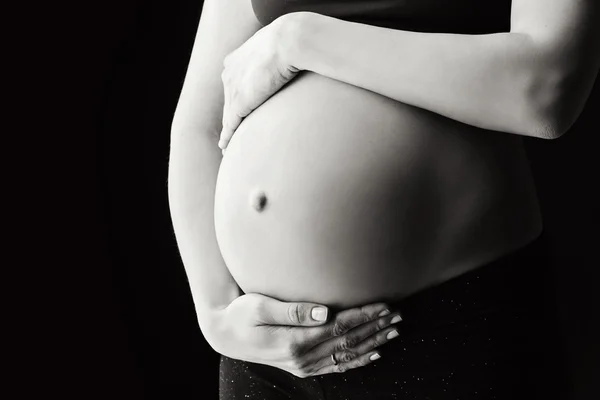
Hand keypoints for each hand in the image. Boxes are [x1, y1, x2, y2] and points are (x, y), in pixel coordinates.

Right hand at [207, 293, 402, 377]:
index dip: (364, 315)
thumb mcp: (260, 306)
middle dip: (375, 327)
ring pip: (347, 355)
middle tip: (398, 315)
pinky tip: (373, 354)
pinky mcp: (303, 367)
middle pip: (348, 342)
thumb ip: (293, 310)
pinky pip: (337, 367)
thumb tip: (325, 311)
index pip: (339, 327)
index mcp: (294, 341)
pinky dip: (358, 361)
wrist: (227, 334)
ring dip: (372, 343)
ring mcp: (303, 365)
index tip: (384, 304)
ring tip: (394, 331)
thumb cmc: (241, 314)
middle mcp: (302, 358)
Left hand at [219, 15, 299, 152]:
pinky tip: (225, 147)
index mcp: (235, 60)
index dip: (234, 100)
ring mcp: (232, 88)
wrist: (289, 42)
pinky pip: (230, 124)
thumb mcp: (278, 49)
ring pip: (228, 115)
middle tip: (230, 133)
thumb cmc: (292, 42)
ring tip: (227, 146)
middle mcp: (229, 73)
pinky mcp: (239, 102)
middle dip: (229, 117)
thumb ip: (276, 59)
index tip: (235, 111)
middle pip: (228, 101)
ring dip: (228, 131)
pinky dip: (227, 137)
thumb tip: (291, 61)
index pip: (233, 85)